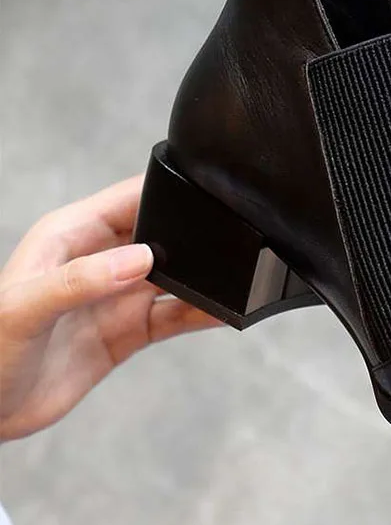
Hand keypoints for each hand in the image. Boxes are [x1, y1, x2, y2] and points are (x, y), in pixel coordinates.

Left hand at [0, 175, 219, 440]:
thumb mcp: (22, 309)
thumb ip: (80, 280)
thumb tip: (142, 259)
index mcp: (72, 236)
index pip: (130, 199)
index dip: (167, 192)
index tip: (206, 194)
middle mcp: (101, 260)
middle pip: (162, 236)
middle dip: (195, 236)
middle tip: (230, 241)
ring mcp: (117, 297)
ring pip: (174, 277)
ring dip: (202, 278)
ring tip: (234, 278)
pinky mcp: (128, 332)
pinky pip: (174, 316)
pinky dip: (200, 313)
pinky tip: (223, 311)